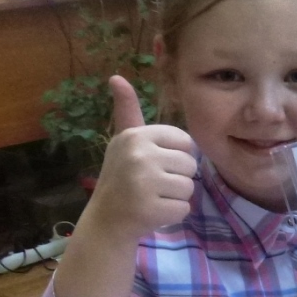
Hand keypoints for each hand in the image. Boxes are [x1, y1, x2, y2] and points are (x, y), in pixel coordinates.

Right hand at [86, 76, 197, 241]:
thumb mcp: (125, 140)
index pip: (186, 142)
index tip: (156, 164)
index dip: (177, 156)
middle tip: (152, 184)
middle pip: (190, 165)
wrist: (106, 219)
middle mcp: (139, 155)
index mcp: (136, 135)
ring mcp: (143, 183)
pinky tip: (153, 211)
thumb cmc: (121, 176)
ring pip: (189, 188)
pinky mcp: (150, 209)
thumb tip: (116, 77)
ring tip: (152, 197)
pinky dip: (173, 214)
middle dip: (177, 178)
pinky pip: (184, 209)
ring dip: (176, 197)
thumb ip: (128, 110)